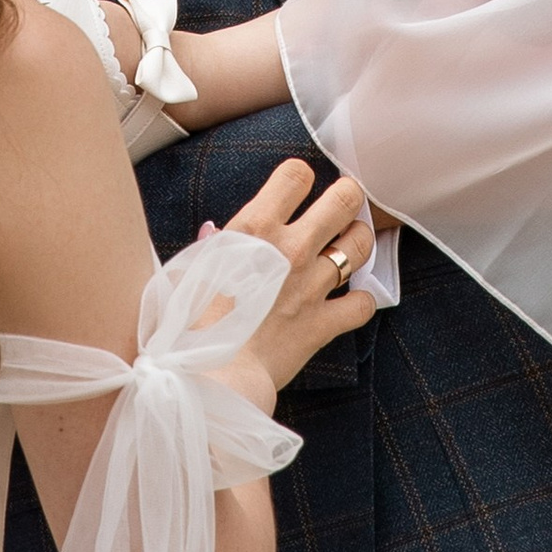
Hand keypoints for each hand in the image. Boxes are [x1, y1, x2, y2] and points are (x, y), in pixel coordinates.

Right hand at [204, 161, 379, 402]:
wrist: (210, 376)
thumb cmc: (189, 323)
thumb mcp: (189, 272)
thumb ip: (209, 247)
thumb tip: (213, 231)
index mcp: (254, 228)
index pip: (295, 175)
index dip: (300, 176)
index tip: (299, 186)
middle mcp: (291, 249)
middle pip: (343, 199)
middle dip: (348, 195)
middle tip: (345, 200)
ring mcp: (312, 285)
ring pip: (360, 246)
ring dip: (359, 241)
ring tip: (351, 243)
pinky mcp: (323, 323)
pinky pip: (362, 303)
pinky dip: (359, 301)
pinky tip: (349, 300)